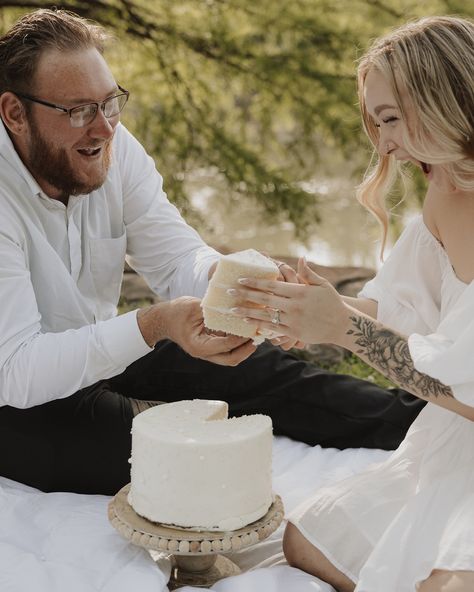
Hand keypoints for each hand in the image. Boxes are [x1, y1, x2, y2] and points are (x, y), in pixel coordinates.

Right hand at [137, 297, 255, 365]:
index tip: (250, 326)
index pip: (225, 345)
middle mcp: (204, 353)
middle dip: (246, 350)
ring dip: (244, 348)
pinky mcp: (210, 346)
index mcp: (199, 346)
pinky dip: (237, 342)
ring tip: (256, 335)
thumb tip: (234, 308)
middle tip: (258, 337)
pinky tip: (246, 331)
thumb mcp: (194, 307)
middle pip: (231, 359)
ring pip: (231, 357)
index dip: (239, 337)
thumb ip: (213, 310)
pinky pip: (227, 349)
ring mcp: (207, 352)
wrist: (163, 319)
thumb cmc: (176, 312)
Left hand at [229, 257, 349, 345]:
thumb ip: (308, 273)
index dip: (255, 282)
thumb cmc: (332, 303)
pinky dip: (259, 324)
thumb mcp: (322, 285)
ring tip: (232, 309)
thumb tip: (301, 258)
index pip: (273, 285)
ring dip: (247, 312)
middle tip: (228, 291)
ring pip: (266, 315)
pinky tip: (247, 322)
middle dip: (245, 294)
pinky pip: (273, 328)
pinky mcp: (294, 333)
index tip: (240, 279)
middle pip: (265, 299)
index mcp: (300, 291)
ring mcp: (294, 320)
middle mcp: (295, 306)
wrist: (343, 325)